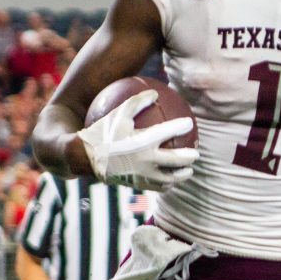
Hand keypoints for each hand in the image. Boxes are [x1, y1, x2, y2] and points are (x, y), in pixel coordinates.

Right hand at [77, 89, 197, 190]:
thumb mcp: (117, 113)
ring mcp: (141, 175)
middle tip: (196, 153)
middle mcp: (145, 160)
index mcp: (142, 141)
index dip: (181, 127)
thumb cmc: (100, 131)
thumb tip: (155, 92)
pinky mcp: (135, 184)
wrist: (83, 158)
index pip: (168, 132)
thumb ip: (137, 102)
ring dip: (180, 176)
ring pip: (167, 179)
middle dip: (189, 158)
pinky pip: (155, 187)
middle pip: (175, 161)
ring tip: (187, 172)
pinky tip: (167, 180)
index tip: (189, 123)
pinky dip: (165, 184)